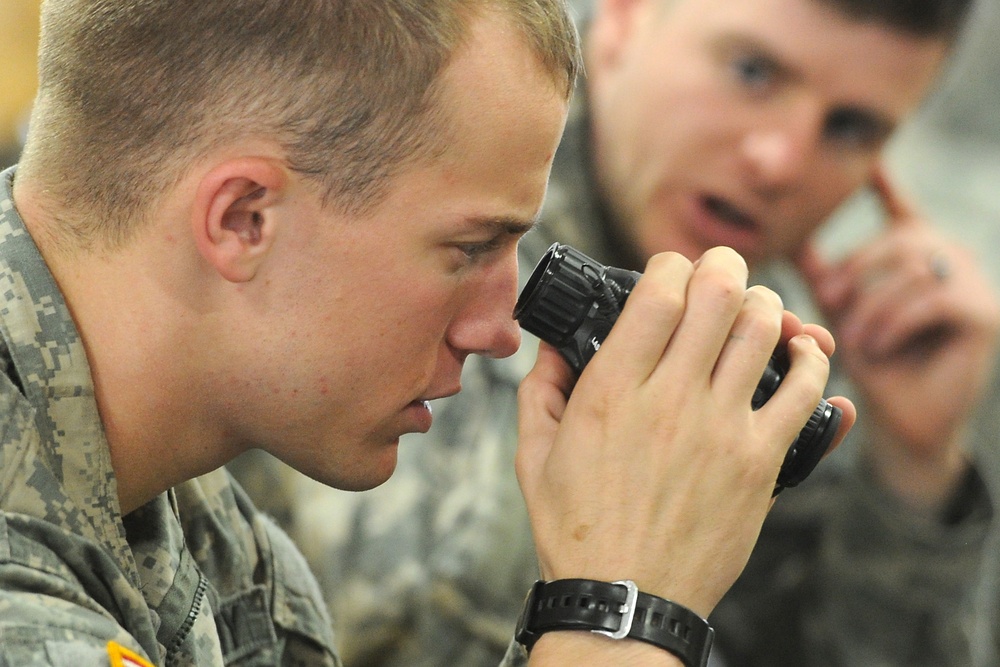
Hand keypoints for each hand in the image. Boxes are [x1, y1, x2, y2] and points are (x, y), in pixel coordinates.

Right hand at [516, 246, 853, 628]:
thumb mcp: (534, 456)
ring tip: (755, 309)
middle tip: (718, 270)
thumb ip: (539, 391)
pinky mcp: (761, 462)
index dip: (670, 264)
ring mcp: (722, 430)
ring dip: (763, 304)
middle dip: (722, 265)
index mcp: (612, 392)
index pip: (658, 292)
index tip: (669, 271)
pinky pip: (805, 392)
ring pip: (763, 331)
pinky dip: (812, 360)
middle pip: (718, 295)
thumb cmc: (578, 530)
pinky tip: (802, 351)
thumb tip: (551, 348)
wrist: (627, 599)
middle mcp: (671, 400)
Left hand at [797, 164, 999, 506]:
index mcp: (913, 254)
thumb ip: (821, 272)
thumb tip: (787, 234)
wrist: (902, 419)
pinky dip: (895, 322)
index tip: (867, 162)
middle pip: (897, 241)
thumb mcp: (839, 310)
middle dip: (855, 271)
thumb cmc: (870, 363)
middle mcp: (948, 258)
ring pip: (912, 270)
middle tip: (829, 304)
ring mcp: (972, 283)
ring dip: (871, 306)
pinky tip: (878, 346)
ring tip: (853, 339)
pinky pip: (932, 299)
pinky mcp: (983, 314)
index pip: (900, 209)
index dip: (884, 184)